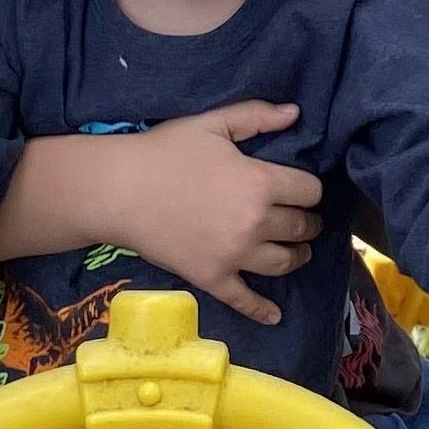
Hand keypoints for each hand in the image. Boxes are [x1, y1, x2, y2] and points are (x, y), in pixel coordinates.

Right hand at [109, 105, 324, 327]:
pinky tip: (275, 316)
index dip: (309, 190)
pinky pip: (245, 300)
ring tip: (296, 252)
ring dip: (296, 257)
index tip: (301, 190)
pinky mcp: (212, 278)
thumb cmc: (165, 151)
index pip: (310, 192)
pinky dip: (262, 310)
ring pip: (283, 263)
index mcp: (260, 183)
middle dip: (306, 223)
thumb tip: (296, 113)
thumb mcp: (212, 123)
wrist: (119, 190)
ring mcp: (235, 255)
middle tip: (302, 221)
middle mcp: (255, 223)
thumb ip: (257, 116)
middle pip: (302, 228)